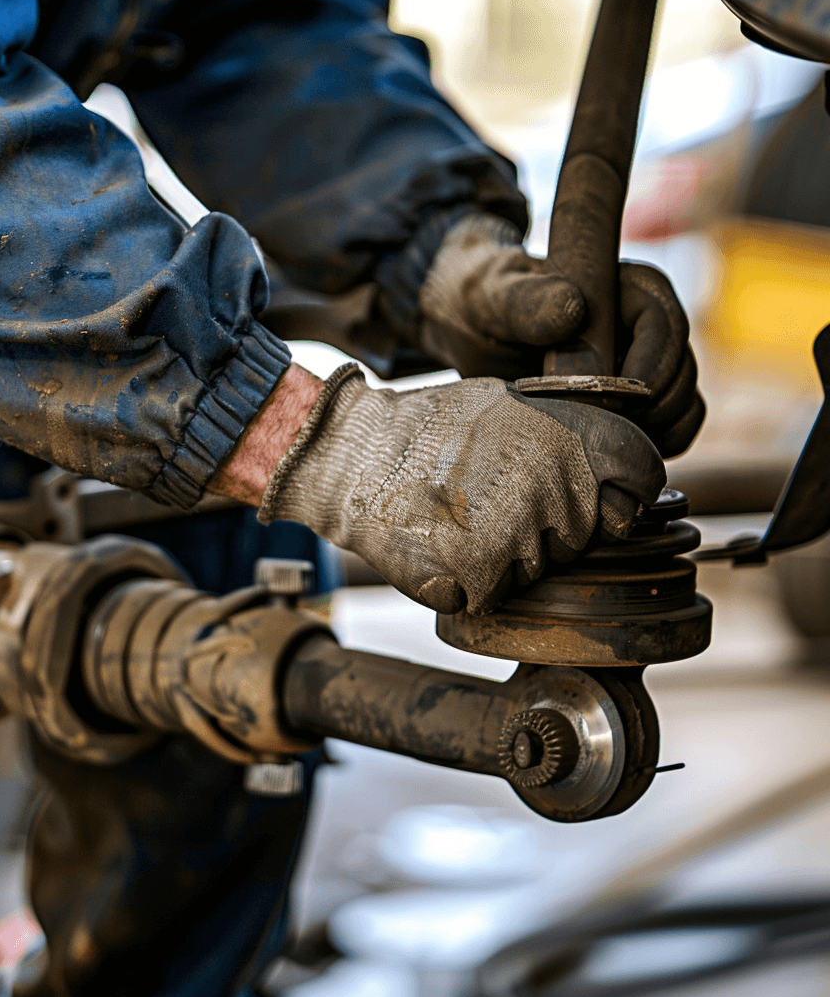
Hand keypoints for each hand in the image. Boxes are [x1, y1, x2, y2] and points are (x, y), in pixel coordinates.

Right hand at [256, 364, 665, 615]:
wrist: (354, 459)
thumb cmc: (426, 430)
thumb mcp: (506, 402)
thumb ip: (568, 431)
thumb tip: (618, 465)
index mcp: (567, 438)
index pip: (642, 475)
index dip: (623, 490)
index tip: (599, 497)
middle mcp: (552, 488)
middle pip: (582, 535)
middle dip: (546, 528)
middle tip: (490, 500)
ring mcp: (519, 538)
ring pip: (536, 569)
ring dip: (504, 556)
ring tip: (458, 518)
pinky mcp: (483, 579)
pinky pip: (497, 594)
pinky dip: (471, 582)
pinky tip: (443, 547)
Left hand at [416, 213, 704, 456]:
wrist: (468, 333)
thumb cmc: (483, 301)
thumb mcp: (494, 296)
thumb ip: (527, 301)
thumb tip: (573, 310)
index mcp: (629, 288)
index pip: (667, 327)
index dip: (647, 370)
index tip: (610, 400)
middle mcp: (649, 327)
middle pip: (680, 375)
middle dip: (646, 410)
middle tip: (594, 428)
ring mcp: (647, 367)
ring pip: (681, 407)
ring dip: (649, 435)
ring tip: (593, 443)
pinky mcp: (636, 404)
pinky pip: (671, 432)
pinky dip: (650, 450)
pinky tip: (606, 457)